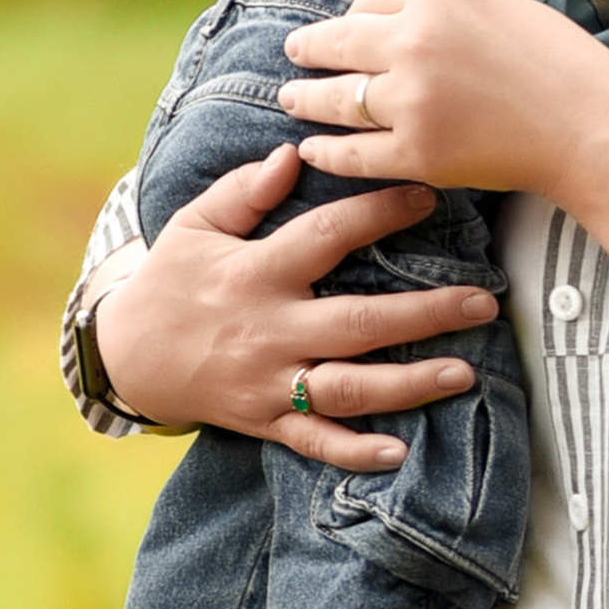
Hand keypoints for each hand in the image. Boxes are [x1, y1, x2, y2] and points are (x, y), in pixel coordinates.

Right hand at [92, 146, 500, 471]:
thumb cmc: (172, 281)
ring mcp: (269, 382)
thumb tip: (293, 154)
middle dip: (424, 315)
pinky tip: (399, 454)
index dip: (378, 214)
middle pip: (356, 324)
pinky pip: (314, 441)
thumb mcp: (195, 226)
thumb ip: (244, 191)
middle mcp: (269, 330)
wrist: (125, 358)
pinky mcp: (265, 421)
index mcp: (256, 273)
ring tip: (466, 373)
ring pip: (347, 388)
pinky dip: (354, 452)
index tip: (428, 196)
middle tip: (483, 301)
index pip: (327, 236)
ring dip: (409, 384)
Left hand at [281, 0, 608, 199]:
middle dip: (308, 49)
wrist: (592, 125)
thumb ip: (443, 4)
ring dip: (305, 99)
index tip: (345, 26)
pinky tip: (313, 147)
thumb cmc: (561, 62)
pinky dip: (326, 151)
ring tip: (291, 98)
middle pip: (337, 42)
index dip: (353, 15)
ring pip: (333, 98)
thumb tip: (386, 15)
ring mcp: (410, 98)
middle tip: (293, 52)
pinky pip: (351, 152)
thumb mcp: (501, 3)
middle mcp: (414, 38)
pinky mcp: (416, 151)